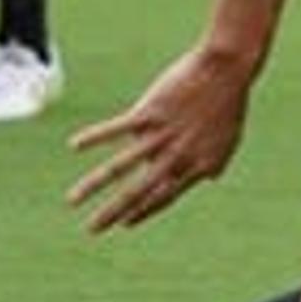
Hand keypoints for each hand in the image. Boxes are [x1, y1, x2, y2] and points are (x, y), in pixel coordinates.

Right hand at [66, 43, 258, 233]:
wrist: (227, 70)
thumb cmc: (228, 104)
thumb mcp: (228, 141)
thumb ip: (215, 163)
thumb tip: (210, 178)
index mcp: (195, 165)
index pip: (164, 197)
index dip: (144, 212)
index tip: (124, 225)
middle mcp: (176, 156)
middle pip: (138, 192)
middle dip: (112, 213)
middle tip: (91, 231)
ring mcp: (162, 136)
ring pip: (120, 167)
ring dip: (93, 186)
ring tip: (72, 201)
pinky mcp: (150, 113)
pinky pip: (117, 129)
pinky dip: (95, 137)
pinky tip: (73, 146)